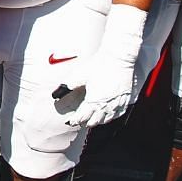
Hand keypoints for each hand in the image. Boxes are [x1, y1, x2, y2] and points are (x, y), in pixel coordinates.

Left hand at [68, 5, 146, 128]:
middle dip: (86, 122)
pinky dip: (111, 116)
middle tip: (81, 119)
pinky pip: (118, 114)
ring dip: (98, 120)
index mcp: (93, 101)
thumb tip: (56, 94)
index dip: (75, 120)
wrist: (119, 58)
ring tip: (93, 117)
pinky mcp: (125, 100)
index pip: (82, 118)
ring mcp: (117, 104)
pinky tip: (108, 113)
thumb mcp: (80, 75)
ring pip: (106, 120)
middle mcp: (105, 106)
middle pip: (93, 122)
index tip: (71, 120)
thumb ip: (67, 86)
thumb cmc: (101, 64)